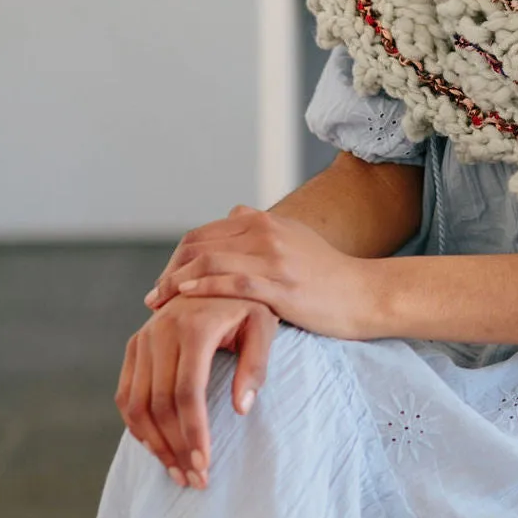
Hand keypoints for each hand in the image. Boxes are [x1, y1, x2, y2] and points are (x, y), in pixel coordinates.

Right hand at [116, 294, 277, 489]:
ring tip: (177, 471)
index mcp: (195, 325)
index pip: (187, 393)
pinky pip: (125, 393)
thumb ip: (256, 365)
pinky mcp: (135, 343)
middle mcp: (162, 329)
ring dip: (154, 444)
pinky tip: (156, 446)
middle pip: (161, 404)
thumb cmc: (250, 305)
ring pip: (137, 403)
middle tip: (194, 480)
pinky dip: (136, 425)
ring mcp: (145, 336)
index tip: (205, 467)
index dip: (194, 433)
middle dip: (176, 447)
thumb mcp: (264, 325)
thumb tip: (241, 409)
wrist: (222, 275)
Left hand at [144, 205, 374, 338]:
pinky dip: (202, 289)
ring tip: (158, 303)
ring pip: (210, 262)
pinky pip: (232, 283)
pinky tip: (184, 300)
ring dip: (176, 283)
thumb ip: (262, 226)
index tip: (165, 280)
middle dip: (170, 271)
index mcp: (265, 221)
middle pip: (200, 246)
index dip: (178, 258)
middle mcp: (266, 232)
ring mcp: (273, 258)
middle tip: (154, 295)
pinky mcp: (280, 285)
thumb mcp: (295, 236)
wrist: (362, 293)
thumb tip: (233, 214)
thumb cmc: (327, 272)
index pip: (204, 234)